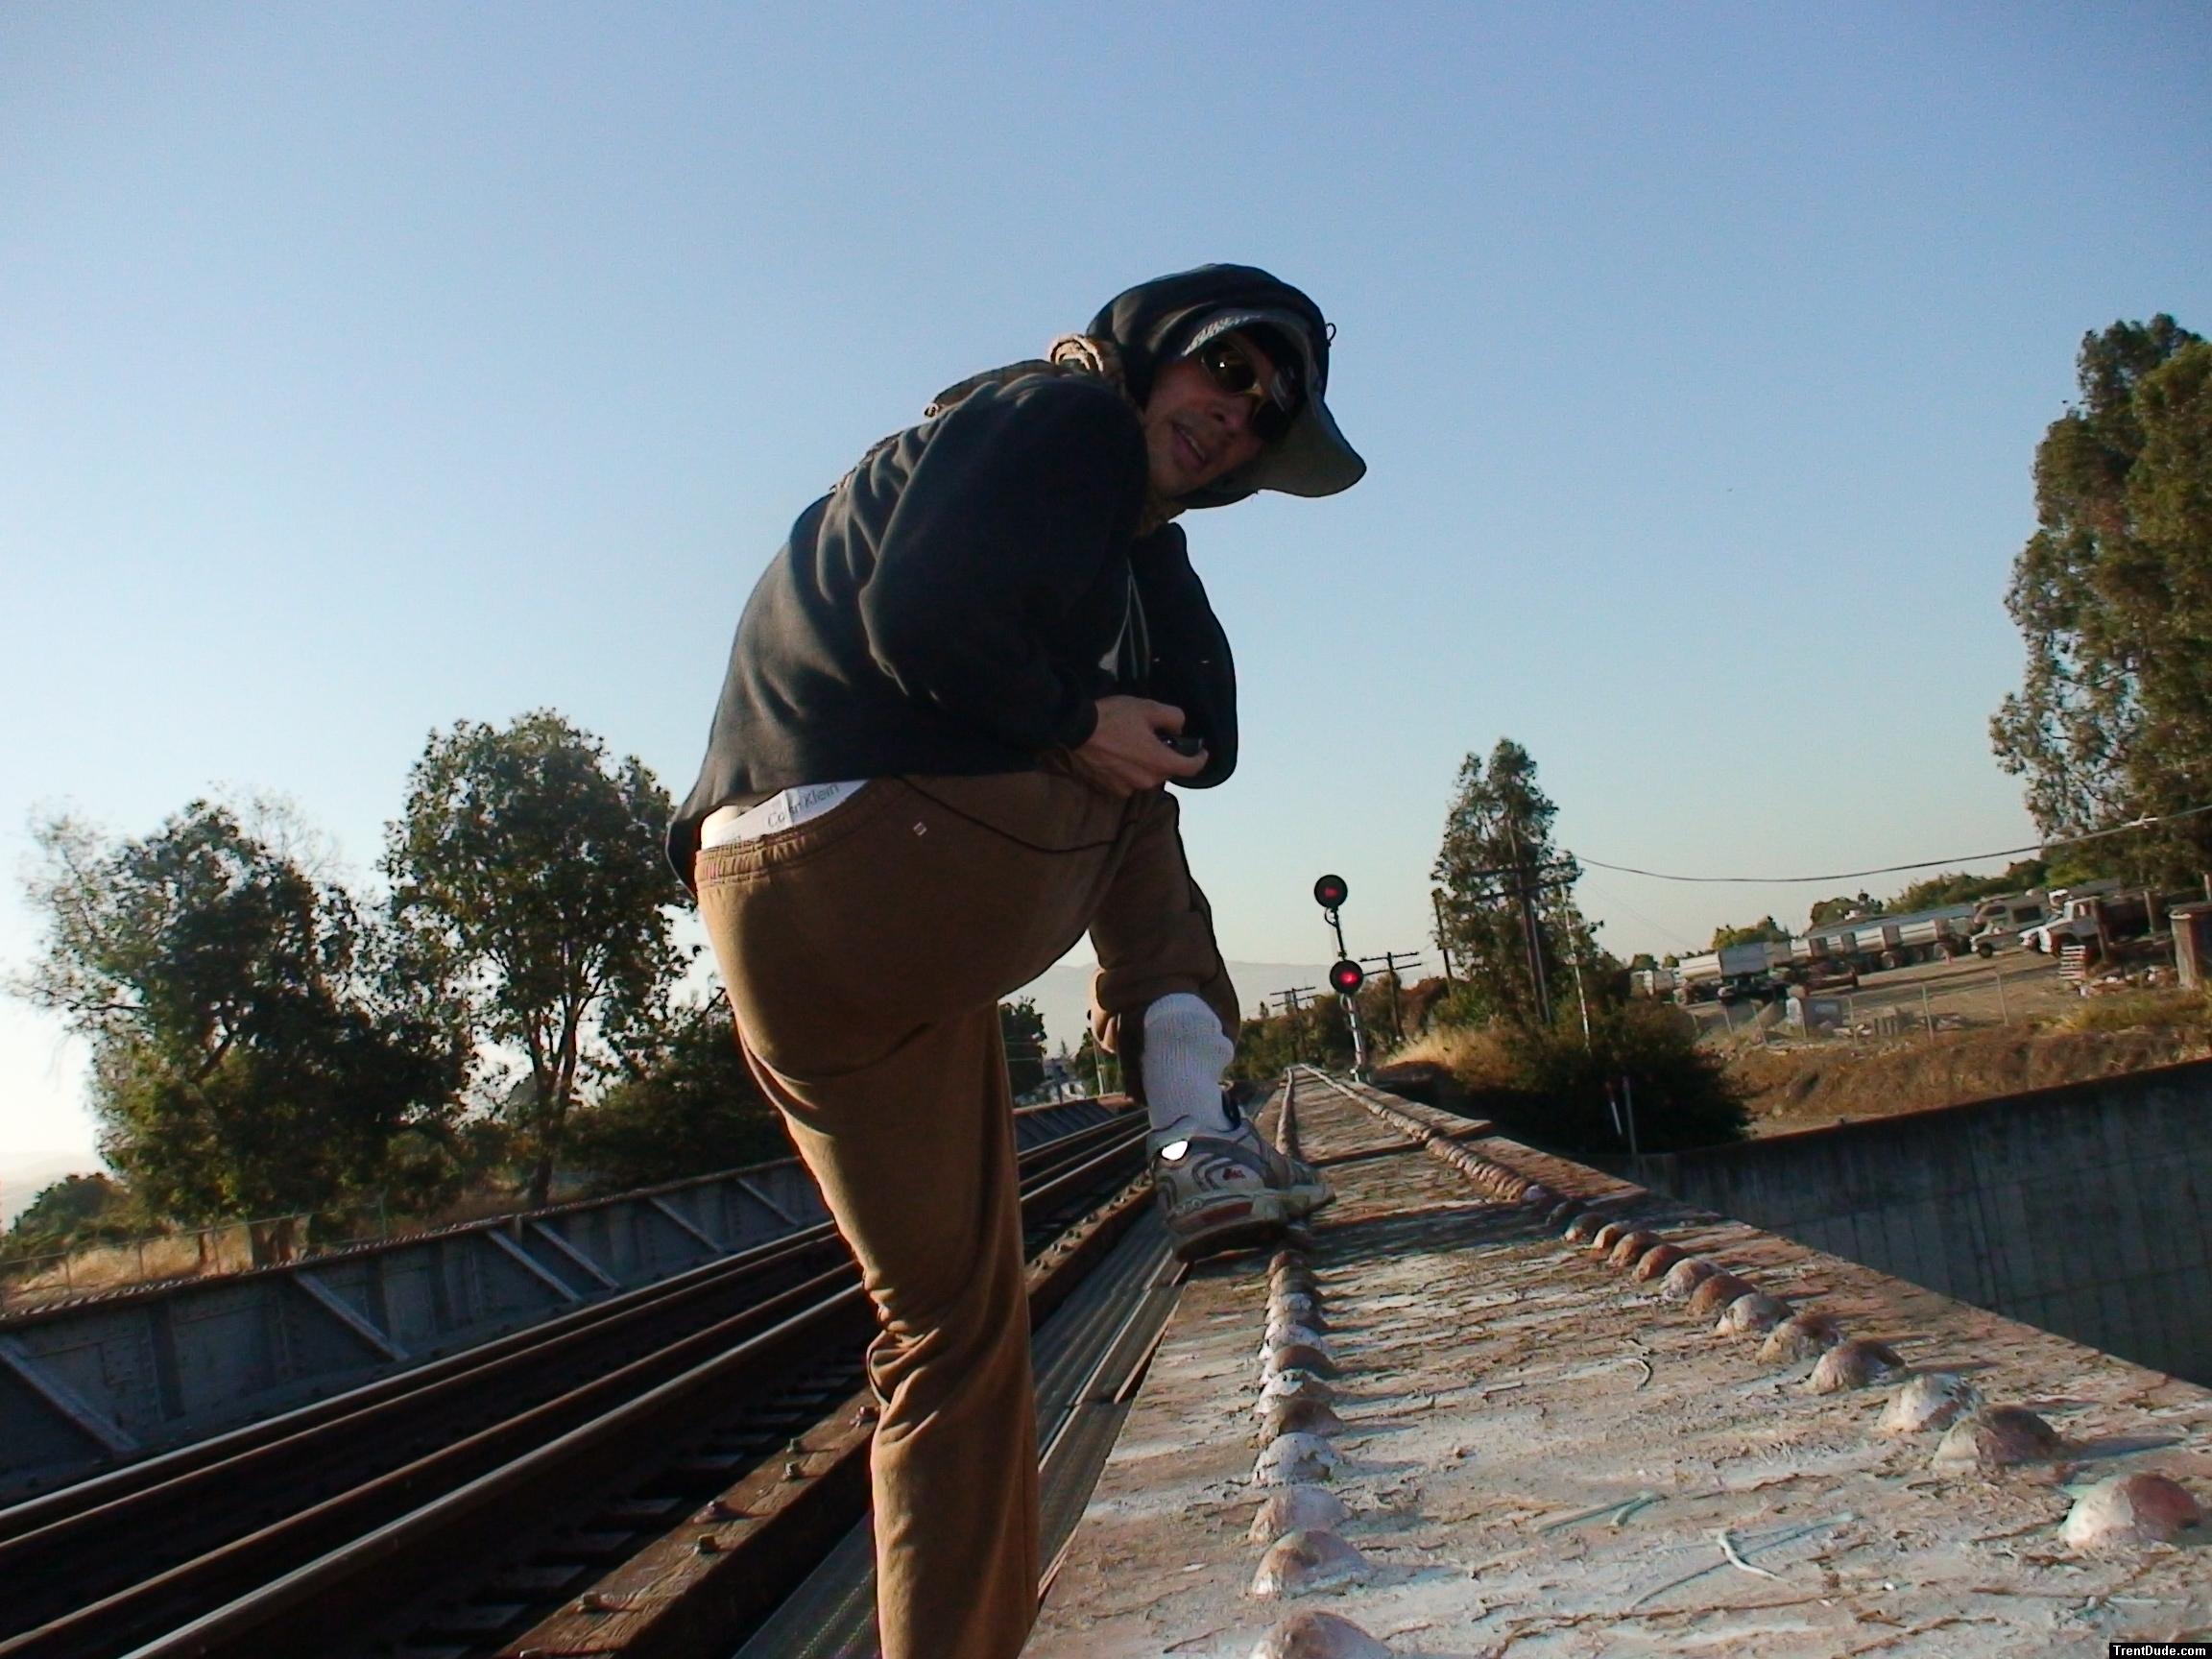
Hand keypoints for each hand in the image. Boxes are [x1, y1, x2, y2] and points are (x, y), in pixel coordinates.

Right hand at [1067, 696, 1206, 796]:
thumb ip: (1174, 718)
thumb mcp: (1149, 708)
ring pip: (1147, 776)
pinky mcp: (1110, 789)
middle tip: (1156, 738)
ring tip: (1133, 746)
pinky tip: (1118, 756)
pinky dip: (1129, 771)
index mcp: (1160, 763)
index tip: (1201, 750)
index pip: (1192, 768)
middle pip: (1166, 771)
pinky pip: (1128, 781)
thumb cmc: (1114, 718)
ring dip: (1146, 765)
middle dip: (1166, 757)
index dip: (1201, 758)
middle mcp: (1147, 782)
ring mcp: (1127, 788)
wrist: (1075, 730)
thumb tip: (1179, 730)